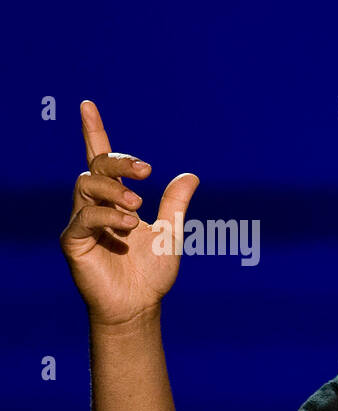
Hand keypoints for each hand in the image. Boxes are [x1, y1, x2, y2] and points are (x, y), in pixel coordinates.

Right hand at [59, 101, 198, 326]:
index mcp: (115, 200)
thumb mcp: (170, 232)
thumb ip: (175, 203)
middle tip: (148, 172)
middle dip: (119, 161)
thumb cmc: (151, 273)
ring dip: (115, 190)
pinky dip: (108, 216)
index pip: (99, 159)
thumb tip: (191, 175)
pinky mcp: (73, 241)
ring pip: (86, 185)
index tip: (87, 105)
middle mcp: (94, 206)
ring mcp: (81, 222)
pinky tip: (128, 227)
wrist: (140, 306)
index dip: (93, 132)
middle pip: (95, 166)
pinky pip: (84, 217)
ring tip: (138, 208)